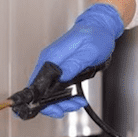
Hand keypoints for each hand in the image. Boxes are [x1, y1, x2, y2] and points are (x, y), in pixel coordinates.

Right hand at [28, 3, 123, 117]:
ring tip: (77, 102)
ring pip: (49, 90)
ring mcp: (54, 64)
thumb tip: (62, 77)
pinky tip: (76, 97)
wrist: (100, 27)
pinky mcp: (60, 67)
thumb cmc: (96, 36)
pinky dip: (65, 94)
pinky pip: (56, 85)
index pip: (36, 83)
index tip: (51, 109)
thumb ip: (74, 65)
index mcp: (52, 56)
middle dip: (54, 103)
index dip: (40, 100)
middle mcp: (49, 60)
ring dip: (61, 100)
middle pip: (41, 90)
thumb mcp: (89, 51)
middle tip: (70, 107)